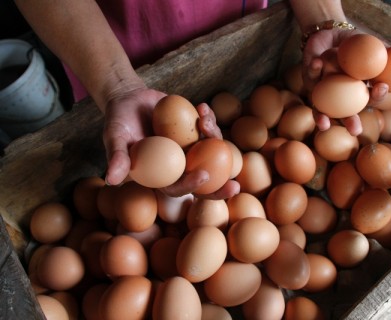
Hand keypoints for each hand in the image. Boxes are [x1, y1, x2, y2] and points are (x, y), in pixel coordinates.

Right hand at [103, 91, 239, 199]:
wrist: (129, 99)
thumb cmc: (118, 121)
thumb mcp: (114, 137)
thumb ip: (116, 157)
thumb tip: (111, 180)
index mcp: (160, 176)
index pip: (177, 188)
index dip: (191, 186)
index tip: (203, 175)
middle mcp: (178, 167)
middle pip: (202, 182)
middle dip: (220, 188)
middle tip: (236, 186)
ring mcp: (189, 150)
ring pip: (211, 153)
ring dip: (215, 138)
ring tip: (205, 119)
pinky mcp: (195, 133)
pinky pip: (208, 131)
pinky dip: (209, 119)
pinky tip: (203, 107)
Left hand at [302, 29, 388, 135]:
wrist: (331, 33)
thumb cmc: (356, 44)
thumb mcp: (375, 48)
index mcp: (358, 91)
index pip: (369, 99)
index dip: (376, 98)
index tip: (382, 88)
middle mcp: (340, 97)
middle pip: (345, 115)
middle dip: (350, 123)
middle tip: (356, 130)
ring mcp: (323, 92)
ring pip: (322, 108)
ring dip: (322, 117)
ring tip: (324, 124)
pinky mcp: (309, 80)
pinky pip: (311, 78)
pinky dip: (315, 70)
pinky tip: (318, 63)